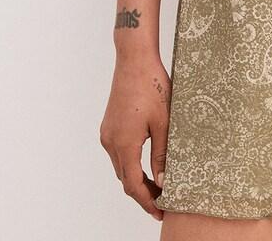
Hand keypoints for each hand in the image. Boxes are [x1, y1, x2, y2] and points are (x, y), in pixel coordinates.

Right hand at [100, 54, 170, 219]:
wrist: (134, 60)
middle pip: (125, 179)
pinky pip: (117, 153)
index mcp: (124, 143)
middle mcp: (110, 141)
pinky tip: (144, 164)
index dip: (146, 201)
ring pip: (121, 167)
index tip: (159, 211)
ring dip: (136, 178)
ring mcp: (107, 133)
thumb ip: (162, 153)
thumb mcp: (163, 122)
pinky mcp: (109, 126)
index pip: (133, 185)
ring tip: (157, 185)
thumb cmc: (152, 86)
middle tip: (162, 201)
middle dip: (142, 193)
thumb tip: (162, 181)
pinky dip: (130, 163)